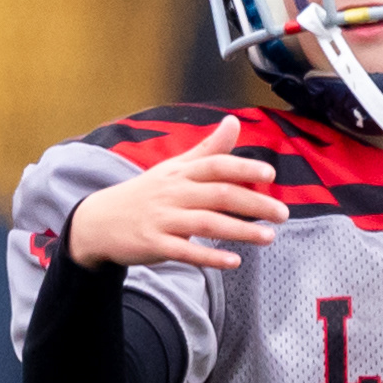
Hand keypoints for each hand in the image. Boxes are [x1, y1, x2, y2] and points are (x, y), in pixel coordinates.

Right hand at [67, 114, 287, 272]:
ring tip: (268, 238)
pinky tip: (233, 261)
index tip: (270, 175)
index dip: (243, 168)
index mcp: (180, 172)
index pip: (215, 165)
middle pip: (218, 194)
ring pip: (206, 223)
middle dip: (253, 204)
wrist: (100, 221)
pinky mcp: (155, 244)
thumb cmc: (146, 193)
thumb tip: (234, 121)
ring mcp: (163, 218)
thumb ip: (208, 149)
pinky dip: (210, 256)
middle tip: (282, 214)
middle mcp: (173, 192)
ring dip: (239, 231)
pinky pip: (186, 251)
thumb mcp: (174, 168)